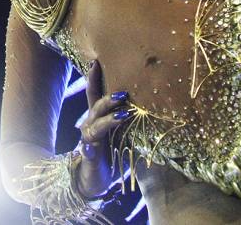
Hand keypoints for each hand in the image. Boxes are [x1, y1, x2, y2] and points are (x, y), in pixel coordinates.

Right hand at [75, 60, 128, 198]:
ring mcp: (89, 141)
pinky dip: (88, 149)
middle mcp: (91, 125)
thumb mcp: (122, 135)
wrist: (92, 180)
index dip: (94, 78)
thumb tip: (152, 106)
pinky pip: (87, 151)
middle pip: (96, 106)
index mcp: (98, 118)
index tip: (97, 61)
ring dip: (107, 120)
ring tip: (123, 115)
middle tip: (124, 93)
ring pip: (95, 126)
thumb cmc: (110, 154)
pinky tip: (89, 148)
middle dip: (109, 99)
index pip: (94, 93)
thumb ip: (130, 121)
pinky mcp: (89, 157)